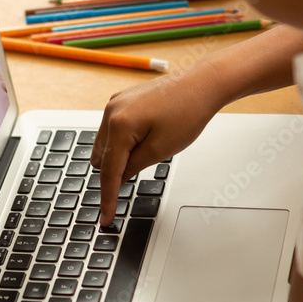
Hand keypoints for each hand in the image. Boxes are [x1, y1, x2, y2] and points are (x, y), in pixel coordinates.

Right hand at [91, 60, 221, 224]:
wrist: (201, 84)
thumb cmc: (187, 112)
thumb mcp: (160, 150)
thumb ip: (133, 167)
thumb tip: (117, 179)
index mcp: (118, 124)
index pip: (108, 171)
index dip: (108, 198)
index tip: (106, 217)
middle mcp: (111, 111)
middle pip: (101, 158)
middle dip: (116, 171)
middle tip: (145, 168)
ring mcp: (114, 103)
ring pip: (105, 144)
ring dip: (119, 156)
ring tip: (151, 148)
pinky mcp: (121, 100)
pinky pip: (112, 129)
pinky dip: (122, 141)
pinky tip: (145, 138)